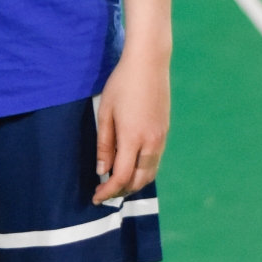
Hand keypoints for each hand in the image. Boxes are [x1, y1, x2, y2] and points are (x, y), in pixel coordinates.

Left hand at [93, 48, 169, 203]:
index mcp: (132, 138)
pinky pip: (155, 161)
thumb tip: (102, 170)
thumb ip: (104, 144)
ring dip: (134, 183)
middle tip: (105, 192)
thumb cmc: (121, 85)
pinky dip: (143, 171)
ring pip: (150, 173)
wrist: (149, 64)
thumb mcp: (105, 113)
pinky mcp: (165, 132)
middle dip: (121, 191)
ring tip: (116, 183)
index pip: (121, 176)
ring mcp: (161, 138)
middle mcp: (151, 142)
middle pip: (139, 180)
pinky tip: (130, 167)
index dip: (108, 190)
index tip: (96, 196)